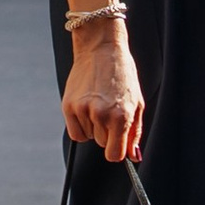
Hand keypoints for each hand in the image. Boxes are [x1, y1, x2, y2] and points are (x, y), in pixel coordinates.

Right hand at [63, 20, 143, 163]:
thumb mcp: (136, 103)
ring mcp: (83, 110)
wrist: (101, 48)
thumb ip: (135, 133)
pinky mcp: (68, 105)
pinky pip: (74, 132)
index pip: (114, 155)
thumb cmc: (122, 74)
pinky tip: (86, 109)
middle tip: (109, 109)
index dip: (117, 149)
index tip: (117, 142)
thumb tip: (134, 156)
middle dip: (107, 133)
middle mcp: (101, 114)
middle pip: (101, 144)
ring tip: (98, 102)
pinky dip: (80, 126)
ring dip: (93, 126)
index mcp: (121, 116)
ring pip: (88, 136)